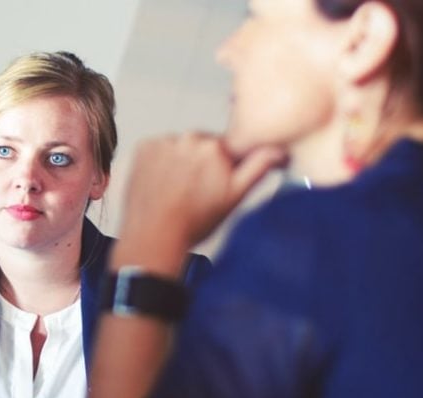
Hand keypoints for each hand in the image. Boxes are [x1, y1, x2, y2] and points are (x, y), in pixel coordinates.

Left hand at [113, 132, 283, 276]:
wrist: (154, 235)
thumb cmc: (193, 222)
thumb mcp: (235, 196)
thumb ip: (258, 167)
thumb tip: (278, 150)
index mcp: (216, 147)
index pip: (226, 148)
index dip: (223, 167)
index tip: (215, 183)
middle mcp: (189, 138)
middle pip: (202, 146)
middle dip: (201, 163)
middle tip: (195, 191)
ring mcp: (164, 142)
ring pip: (179, 147)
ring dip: (180, 161)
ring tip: (176, 190)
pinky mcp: (143, 147)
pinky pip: (158, 149)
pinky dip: (160, 162)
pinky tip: (161, 183)